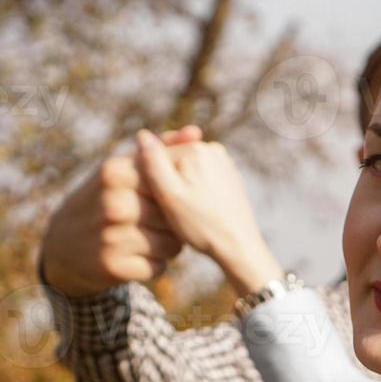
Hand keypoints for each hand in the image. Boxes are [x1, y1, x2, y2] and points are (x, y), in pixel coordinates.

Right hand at [39, 126, 200, 297]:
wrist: (64, 244)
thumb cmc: (105, 199)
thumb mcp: (124, 169)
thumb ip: (161, 150)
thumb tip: (196, 132)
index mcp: (116, 172)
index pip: (171, 185)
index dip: (175, 197)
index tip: (165, 201)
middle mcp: (113, 203)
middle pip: (174, 217)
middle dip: (173, 223)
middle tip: (156, 224)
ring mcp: (111, 236)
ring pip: (171, 245)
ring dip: (168, 246)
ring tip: (150, 239)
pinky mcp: (113, 266)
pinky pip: (158, 268)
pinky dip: (154, 265)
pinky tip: (138, 256)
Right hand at [133, 129, 282, 295]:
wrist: (239, 246)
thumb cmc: (202, 224)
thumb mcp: (169, 195)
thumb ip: (153, 163)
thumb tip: (142, 135)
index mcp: (195, 149)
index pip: (157, 157)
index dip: (150, 182)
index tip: (157, 205)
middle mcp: (213, 150)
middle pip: (173, 163)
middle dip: (168, 184)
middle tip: (173, 212)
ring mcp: (224, 163)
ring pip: (187, 172)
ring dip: (181, 189)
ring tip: (187, 213)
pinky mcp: (230, 178)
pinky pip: (202, 180)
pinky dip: (196, 193)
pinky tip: (198, 212)